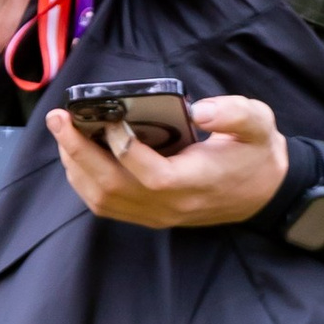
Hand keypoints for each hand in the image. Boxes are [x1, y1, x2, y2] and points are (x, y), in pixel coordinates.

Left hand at [49, 93, 291, 226]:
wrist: (264, 193)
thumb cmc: (256, 155)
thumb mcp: (258, 124)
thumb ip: (234, 113)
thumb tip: (199, 109)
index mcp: (194, 183)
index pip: (150, 173)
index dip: (123, 146)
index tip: (108, 116)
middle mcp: (169, 205)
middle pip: (112, 188)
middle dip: (78, 152)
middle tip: (59, 118)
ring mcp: (156, 214)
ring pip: (102, 199)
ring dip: (75, 166)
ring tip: (63, 132)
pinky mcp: (149, 215)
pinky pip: (106, 204)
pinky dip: (84, 180)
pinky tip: (77, 154)